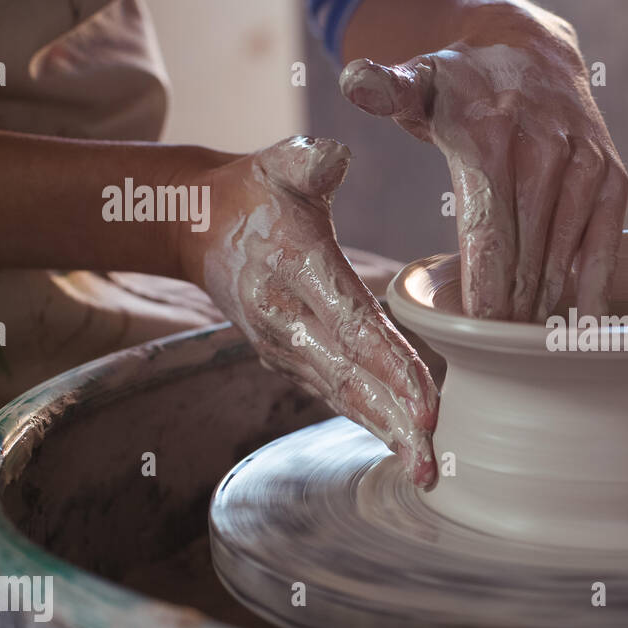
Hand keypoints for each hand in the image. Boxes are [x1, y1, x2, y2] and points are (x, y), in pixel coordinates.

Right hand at [177, 136, 438, 485]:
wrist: (195, 224)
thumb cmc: (255, 191)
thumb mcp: (280, 162)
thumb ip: (308, 162)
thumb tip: (335, 158)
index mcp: (298, 271)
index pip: (355, 326)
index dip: (393, 367)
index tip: (429, 403)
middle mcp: (289, 319)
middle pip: (353, 378)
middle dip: (395, 421)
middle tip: (432, 462)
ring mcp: (284, 346)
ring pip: (343, 395)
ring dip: (384, 433)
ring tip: (424, 469)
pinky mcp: (286, 359)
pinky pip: (333, 393)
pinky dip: (366, 420)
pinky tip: (399, 444)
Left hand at [339, 8, 627, 320]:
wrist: (531, 53)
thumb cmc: (462, 85)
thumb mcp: (416, 78)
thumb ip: (384, 89)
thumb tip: (355, 81)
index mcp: (491, 135)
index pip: (488, 232)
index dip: (486, 288)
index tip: (478, 331)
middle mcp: (545, 149)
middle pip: (526, 253)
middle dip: (513, 307)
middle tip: (498, 351)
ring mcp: (584, 164)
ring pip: (564, 255)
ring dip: (548, 305)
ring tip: (530, 348)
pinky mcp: (612, 176)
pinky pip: (604, 243)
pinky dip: (594, 288)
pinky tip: (581, 327)